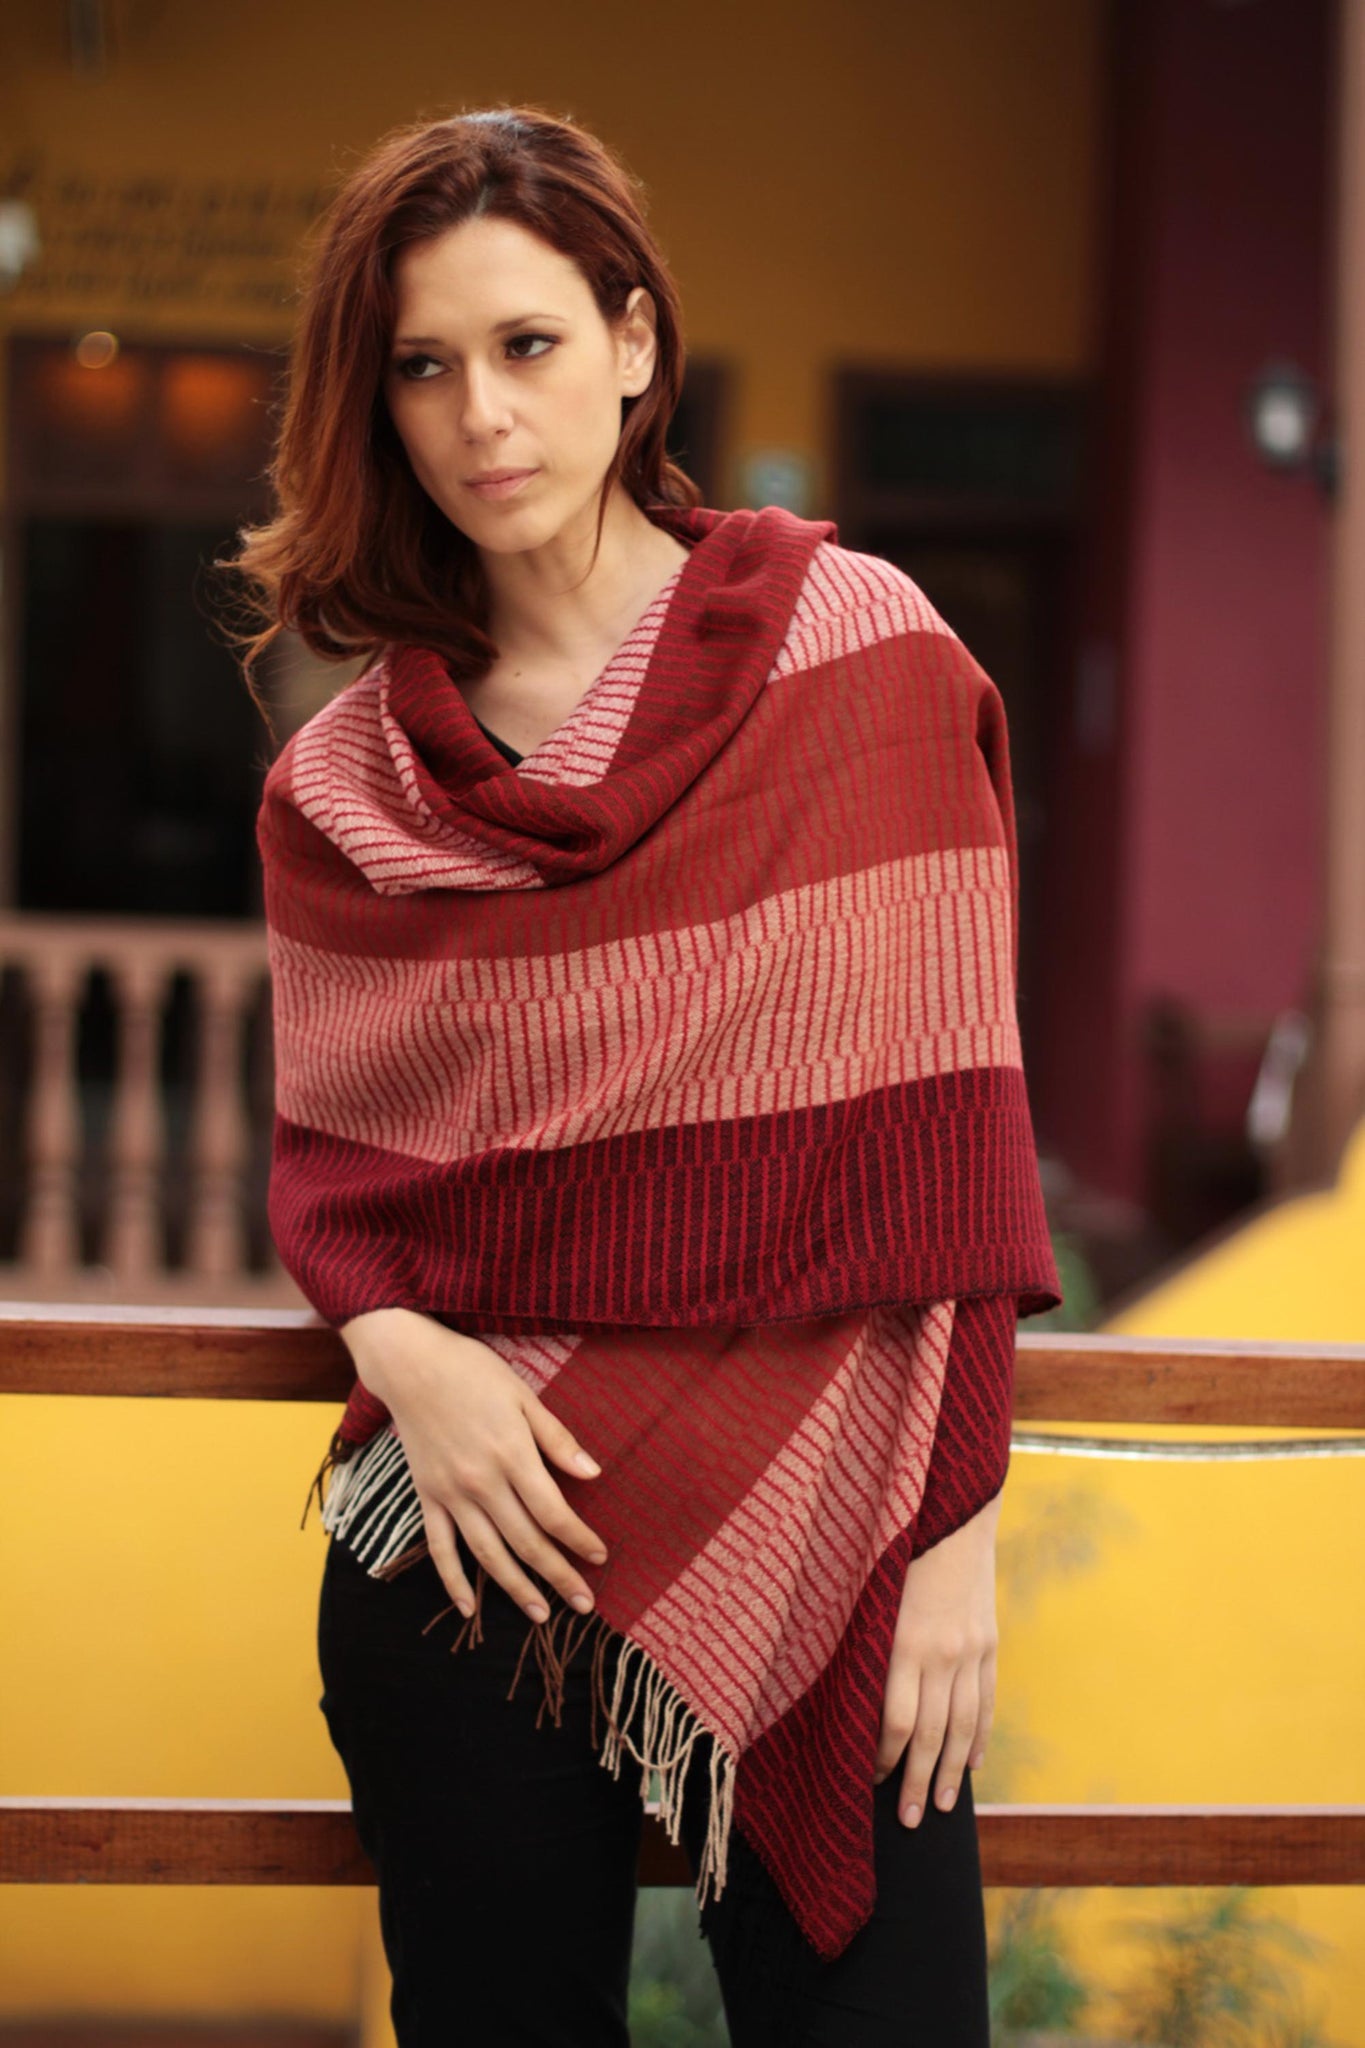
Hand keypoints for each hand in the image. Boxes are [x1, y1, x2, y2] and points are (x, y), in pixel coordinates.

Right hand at [338, 1308, 609, 1626]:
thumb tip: (594, 1474)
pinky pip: (439, 1548)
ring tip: (541, 1615)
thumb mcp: (524, 1396)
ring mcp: (451, 1494)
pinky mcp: (426, 1497)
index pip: (554, 1513)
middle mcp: (482, 1483)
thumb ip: (557, 1439)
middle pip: (527, 1542)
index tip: (600, 1557)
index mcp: (512, 1456)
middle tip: (585, 1605)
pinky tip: (468, 1608)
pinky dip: (452, 1581)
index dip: (579, 1540)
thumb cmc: (473, 1373)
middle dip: (559, 1576)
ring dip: (516, 1589)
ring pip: (487, 1554)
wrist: (410, 1365)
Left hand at [874, 1490, 999, 1827]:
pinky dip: (980, 1737)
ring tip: (945, 1808)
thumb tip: (844, 1702)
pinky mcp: (989, 1644)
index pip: (896, 1722)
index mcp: (903, 1642)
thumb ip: (864, 1646)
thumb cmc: (894, 1553)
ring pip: (963, 1726)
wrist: (951, 1514)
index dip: (883, 1758)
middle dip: (920, 1782)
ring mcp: (971, 1650)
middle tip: (910, 1821)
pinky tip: (974, 1766)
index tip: (869, 1780)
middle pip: (931, 1735)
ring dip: (954, 1772)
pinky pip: (986, 1701)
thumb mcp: (870, 1596)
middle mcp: (942, 1652)